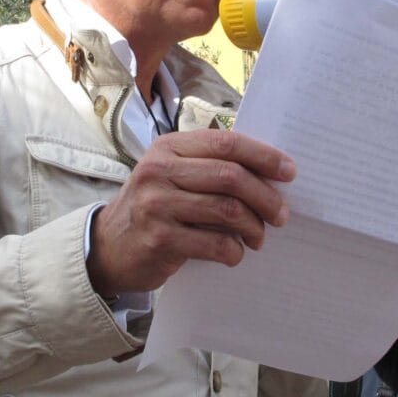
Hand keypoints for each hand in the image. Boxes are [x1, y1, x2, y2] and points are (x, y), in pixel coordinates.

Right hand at [87, 130, 294, 295]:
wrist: (108, 247)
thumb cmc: (153, 209)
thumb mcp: (171, 176)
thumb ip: (208, 168)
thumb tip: (269, 174)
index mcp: (168, 148)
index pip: (225, 142)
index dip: (263, 156)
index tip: (289, 172)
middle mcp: (159, 171)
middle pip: (231, 176)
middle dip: (265, 196)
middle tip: (281, 214)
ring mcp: (157, 205)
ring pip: (227, 210)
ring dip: (253, 227)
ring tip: (258, 237)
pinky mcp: (160, 239)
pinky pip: (214, 243)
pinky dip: (233, 251)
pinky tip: (234, 254)